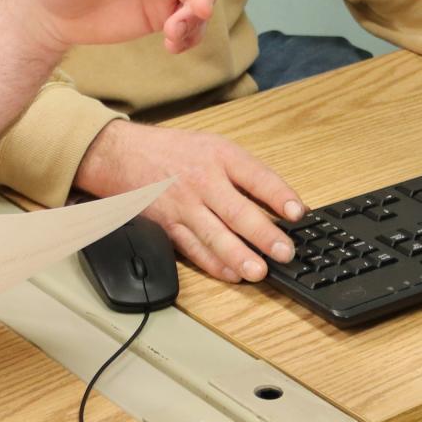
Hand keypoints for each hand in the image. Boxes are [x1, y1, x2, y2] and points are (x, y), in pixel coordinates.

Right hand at [79, 120, 302, 283]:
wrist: (123, 155)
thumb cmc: (174, 152)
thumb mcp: (213, 147)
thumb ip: (245, 173)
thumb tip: (280, 204)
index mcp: (219, 156)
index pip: (256, 176)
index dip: (279, 195)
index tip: (298, 213)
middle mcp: (202, 181)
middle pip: (237, 210)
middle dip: (263, 234)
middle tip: (284, 251)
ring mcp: (183, 206)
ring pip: (214, 235)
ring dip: (238, 256)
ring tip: (259, 271)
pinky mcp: (168, 226)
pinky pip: (192, 249)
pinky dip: (212, 264)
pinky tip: (231, 274)